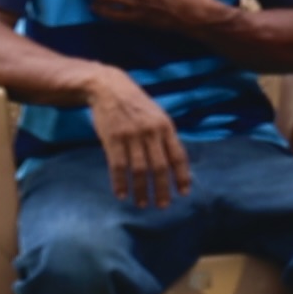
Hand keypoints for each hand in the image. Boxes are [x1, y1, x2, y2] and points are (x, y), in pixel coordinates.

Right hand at [86, 69, 193, 209]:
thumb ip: (165, 137)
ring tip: (141, 204)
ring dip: (141, 190)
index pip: (178, 156)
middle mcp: (151, 132)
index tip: (184, 193)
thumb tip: (175, 164)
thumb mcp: (156, 115)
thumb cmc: (135, 105)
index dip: (182, 176)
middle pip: (160, 167)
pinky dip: (120, 182)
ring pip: (140, 170)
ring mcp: (132, 135)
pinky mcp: (113, 138)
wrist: (109, 87)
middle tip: (162, 206)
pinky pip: (118, 166)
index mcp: (165, 127)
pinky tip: (121, 194)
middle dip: (162, 189)